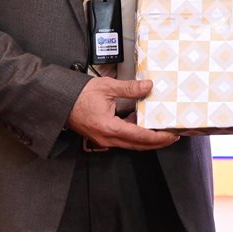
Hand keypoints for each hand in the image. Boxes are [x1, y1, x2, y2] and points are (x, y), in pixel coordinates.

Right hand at [66, 77, 180, 150]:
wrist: (60, 101)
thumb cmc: (79, 95)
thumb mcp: (107, 87)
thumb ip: (130, 88)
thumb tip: (148, 86)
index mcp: (109, 127)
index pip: (140, 137)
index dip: (158, 137)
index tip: (171, 135)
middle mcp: (106, 138)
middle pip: (138, 145)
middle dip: (157, 142)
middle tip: (172, 136)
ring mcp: (103, 139)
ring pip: (130, 144)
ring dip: (146, 139)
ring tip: (161, 131)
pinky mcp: (101, 136)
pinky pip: (122, 139)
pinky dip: (134, 134)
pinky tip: (140, 123)